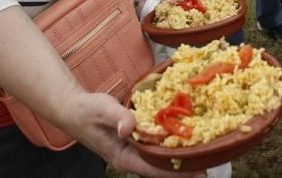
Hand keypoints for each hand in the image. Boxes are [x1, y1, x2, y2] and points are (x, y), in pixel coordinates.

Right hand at [62, 91, 204, 177]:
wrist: (72, 109)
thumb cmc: (86, 111)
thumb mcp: (102, 110)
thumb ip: (118, 117)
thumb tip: (130, 126)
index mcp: (123, 156)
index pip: (155, 170)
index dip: (177, 172)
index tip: (198, 172)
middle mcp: (129, 158)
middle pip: (160, 168)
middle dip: (184, 169)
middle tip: (209, 165)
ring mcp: (131, 152)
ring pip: (158, 160)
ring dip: (177, 159)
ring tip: (202, 156)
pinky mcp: (132, 143)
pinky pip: (153, 149)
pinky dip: (168, 147)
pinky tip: (180, 141)